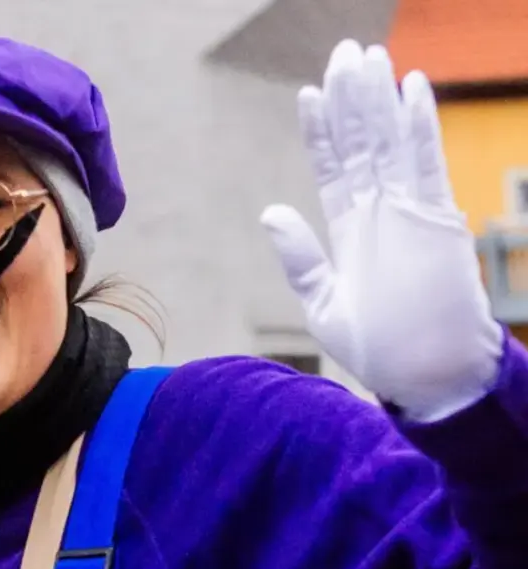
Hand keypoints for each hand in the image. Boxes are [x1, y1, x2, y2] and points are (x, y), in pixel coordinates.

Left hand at [261, 40, 501, 421]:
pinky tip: (410, 88)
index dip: (320, 130)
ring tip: (369, 56)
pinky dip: (419, 124)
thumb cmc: (378, 348)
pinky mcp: (438, 218)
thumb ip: (300, 257)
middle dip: (350, 98)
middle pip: (361, 142)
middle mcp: (379, 212)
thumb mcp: (323, 302)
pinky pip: (427, 162)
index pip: (332, 166)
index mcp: (349, 229)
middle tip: (344, 51)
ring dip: (379, 98)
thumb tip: (269, 211)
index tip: (308, 93)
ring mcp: (410, 211)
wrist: (426, 377)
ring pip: (391, 141)